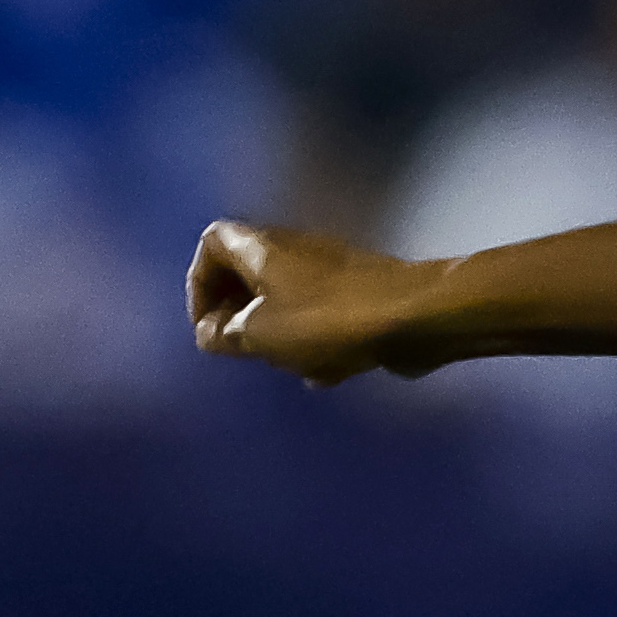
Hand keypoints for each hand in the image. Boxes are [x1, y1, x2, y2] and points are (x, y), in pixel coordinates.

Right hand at [186, 220, 440, 383]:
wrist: (417, 316)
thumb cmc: (326, 320)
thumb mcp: (259, 334)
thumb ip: (225, 334)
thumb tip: (211, 334)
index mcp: (263, 246)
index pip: (212, 243)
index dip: (199, 284)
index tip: (208, 325)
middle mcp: (297, 248)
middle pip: (251, 274)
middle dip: (241, 315)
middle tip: (243, 348)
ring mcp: (335, 270)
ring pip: (290, 299)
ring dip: (281, 333)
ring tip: (287, 363)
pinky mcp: (366, 293)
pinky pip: (327, 316)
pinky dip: (319, 343)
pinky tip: (327, 373)